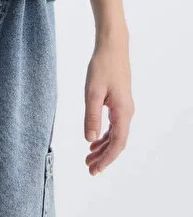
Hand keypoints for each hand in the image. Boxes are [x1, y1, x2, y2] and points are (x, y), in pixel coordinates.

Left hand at [84, 32, 134, 174]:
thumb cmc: (102, 66)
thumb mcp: (93, 91)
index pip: (117, 144)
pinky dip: (104, 134)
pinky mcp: (119, 102)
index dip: (106, 159)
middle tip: (89, 168)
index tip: (95, 170)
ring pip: (115, 134)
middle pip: (117, 142)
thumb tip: (89, 139)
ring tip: (88, 157)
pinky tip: (93, 139)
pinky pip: (114, 125)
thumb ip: (91, 116)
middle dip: (103, 157)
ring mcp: (124, 107)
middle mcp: (127, 113)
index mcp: (123, 112)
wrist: (112, 46)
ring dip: (102, 146)